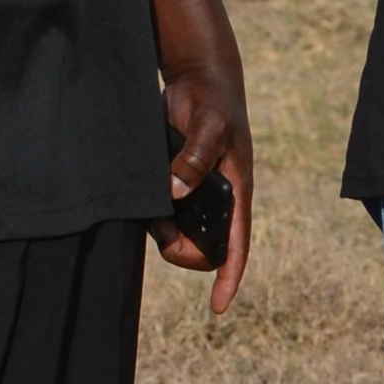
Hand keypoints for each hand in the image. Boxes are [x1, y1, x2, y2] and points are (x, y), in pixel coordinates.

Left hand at [153, 43, 253, 314]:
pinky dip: (154, 218)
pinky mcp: (179, 181)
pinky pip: (167, 213)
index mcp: (238, 190)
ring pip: (184, 233)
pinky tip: (144, 206)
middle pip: (207, 247)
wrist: (198, 77)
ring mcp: (199, 191)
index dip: (229, 276)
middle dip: (184, 254)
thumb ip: (194, 158)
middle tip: (161, 239)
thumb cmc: (212, 101)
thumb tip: (174, 194)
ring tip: (150, 218)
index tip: (218, 306)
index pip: (238, 243)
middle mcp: (221, 197)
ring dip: (165, 235)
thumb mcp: (208, 125)